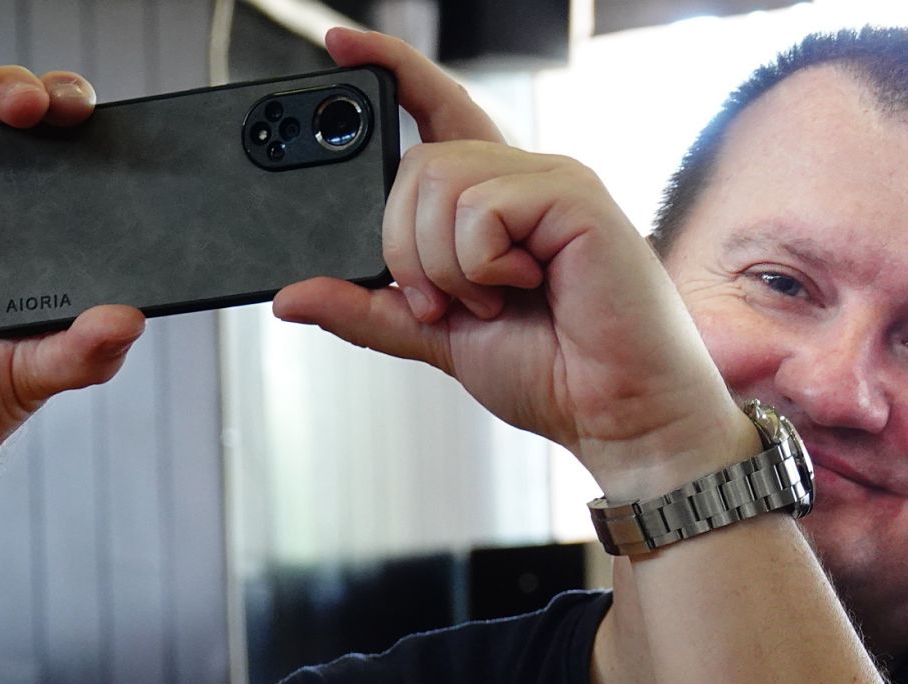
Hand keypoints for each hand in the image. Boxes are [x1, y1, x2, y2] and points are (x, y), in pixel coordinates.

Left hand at [274, 30, 748, 497]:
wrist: (615, 414)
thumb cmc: (554, 373)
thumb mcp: (436, 338)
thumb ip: (370, 309)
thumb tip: (292, 295)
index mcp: (494, 203)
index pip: (435, 112)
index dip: (391, 71)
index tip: (339, 44)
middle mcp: (523, 178)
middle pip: (415, 164)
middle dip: (406, 249)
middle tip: (447, 305)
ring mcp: (551, 181)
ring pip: (438, 180)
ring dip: (444, 265)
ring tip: (494, 304)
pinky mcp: (572, 196)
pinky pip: (480, 208)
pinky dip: (481, 266)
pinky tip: (527, 289)